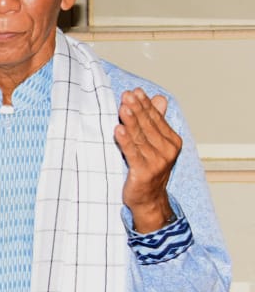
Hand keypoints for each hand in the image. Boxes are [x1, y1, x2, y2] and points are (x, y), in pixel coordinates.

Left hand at [114, 88, 180, 232]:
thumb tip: (159, 98)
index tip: (135, 92)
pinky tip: (118, 129)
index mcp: (172, 142)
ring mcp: (157, 162)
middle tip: (126, 95)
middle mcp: (167, 151)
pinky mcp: (144, 172)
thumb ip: (156, 121)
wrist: (148, 199)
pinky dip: (125, 141)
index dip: (144, 105)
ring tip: (122, 107)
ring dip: (130, 121)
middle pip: (148, 125)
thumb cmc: (149, 169)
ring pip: (139, 137)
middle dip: (136, 109)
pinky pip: (132, 153)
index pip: (156, 119)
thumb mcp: (155, 144)